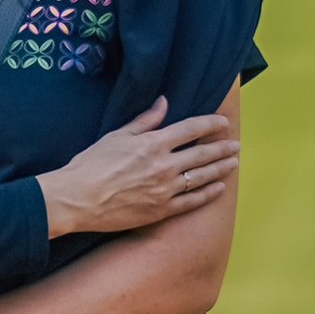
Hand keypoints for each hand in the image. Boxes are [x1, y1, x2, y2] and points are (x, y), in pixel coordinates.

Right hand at [40, 100, 238, 239]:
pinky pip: (191, 202)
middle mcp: (163, 166)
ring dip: (220, 169)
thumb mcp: (117, 135)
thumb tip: (163, 103)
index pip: (190, 129)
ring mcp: (164, 190)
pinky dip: (208, 194)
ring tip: (234, 163)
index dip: (210, 124)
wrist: (78, 198)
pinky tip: (219, 188)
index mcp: (152, 143)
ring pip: (201, 177)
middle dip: (222, 147)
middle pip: (202, 154)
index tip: (223, 122)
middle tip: (236, 145)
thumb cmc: (91, 164)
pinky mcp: (161, 210)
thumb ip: (144, 120)